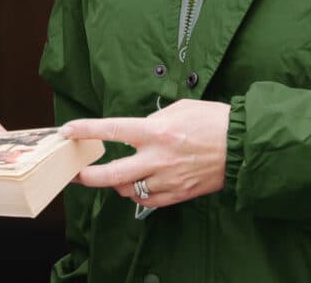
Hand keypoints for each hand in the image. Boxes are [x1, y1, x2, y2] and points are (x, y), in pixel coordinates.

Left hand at [60, 99, 229, 208]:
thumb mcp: (178, 109)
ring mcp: (168, 180)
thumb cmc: (212, 121)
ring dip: (115, 184)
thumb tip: (137, 130)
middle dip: (87, 176)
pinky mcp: (179, 194)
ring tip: (112, 175)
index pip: (112, 130)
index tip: (68, 130)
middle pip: (111, 174)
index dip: (86, 130)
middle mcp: (158, 158)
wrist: (242, 146)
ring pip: (128, 190)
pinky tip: (136, 184)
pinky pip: (148, 201)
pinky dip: (137, 194)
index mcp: (156, 131)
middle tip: (75, 173)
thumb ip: (152, 121)